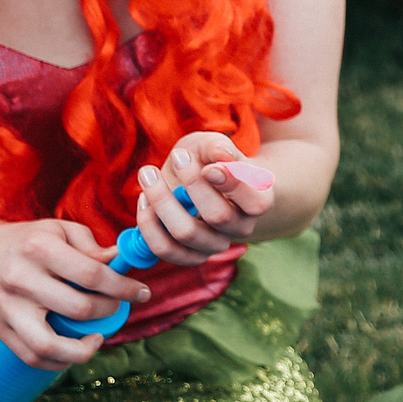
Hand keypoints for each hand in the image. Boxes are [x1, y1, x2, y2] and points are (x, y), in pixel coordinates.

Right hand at [0, 218, 144, 368]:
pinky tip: (75, 350)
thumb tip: (121, 262)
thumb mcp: (61, 230)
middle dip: (109, 310)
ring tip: (98, 337)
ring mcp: (7, 307)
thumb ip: (92, 246)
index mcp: (39, 250)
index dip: (124, 288)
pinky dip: (59, 362)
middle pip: (78, 309)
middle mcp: (20, 280)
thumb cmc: (32, 241)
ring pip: (49, 345)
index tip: (142, 293)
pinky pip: (32, 356)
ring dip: (83, 349)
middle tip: (116, 306)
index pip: (92, 275)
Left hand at [133, 134, 273, 267]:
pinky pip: (165, 249)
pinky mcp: (189, 255)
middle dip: (192, 184)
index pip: (257, 203)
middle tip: (176, 156)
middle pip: (219, 216)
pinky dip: (148, 224)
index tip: (209, 167)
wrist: (198, 182)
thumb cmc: (209, 160)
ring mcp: (215, 244)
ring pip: (186, 233)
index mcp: (258, 201)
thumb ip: (218, 147)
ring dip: (161, 201)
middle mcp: (241, 228)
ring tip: (149, 175)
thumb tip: (222, 157)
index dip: (233, 186)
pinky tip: (144, 200)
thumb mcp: (213, 146)